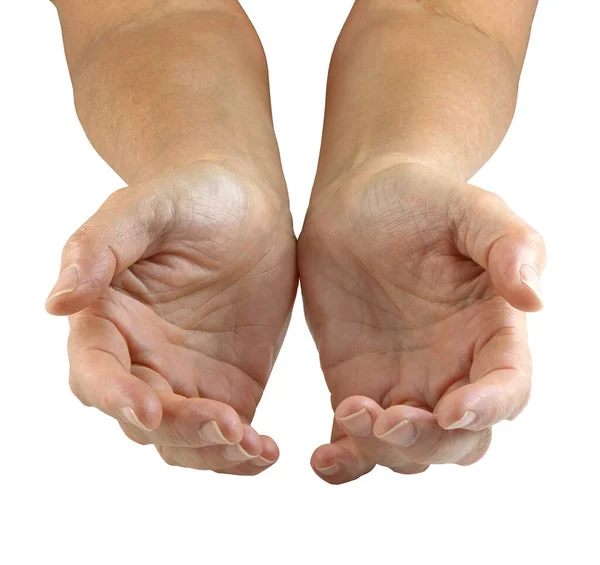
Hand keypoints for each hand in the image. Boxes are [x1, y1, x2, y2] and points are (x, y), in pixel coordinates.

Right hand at [46, 162, 296, 474]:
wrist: (246, 204)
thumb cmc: (189, 197)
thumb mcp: (144, 209)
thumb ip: (99, 247)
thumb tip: (56, 303)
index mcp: (108, 321)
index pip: (96, 373)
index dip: (116, 397)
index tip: (150, 408)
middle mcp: (140, 359)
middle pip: (143, 419)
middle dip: (181, 430)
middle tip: (226, 423)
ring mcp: (185, 378)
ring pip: (183, 439)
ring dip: (212, 451)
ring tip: (253, 444)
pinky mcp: (227, 387)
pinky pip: (226, 434)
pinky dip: (242, 453)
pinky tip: (266, 452)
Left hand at [299, 161, 544, 483]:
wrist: (358, 201)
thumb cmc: (420, 199)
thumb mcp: (470, 208)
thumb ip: (509, 244)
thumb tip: (534, 297)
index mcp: (488, 333)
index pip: (507, 390)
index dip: (486, 409)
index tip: (449, 409)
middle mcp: (451, 368)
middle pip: (459, 441)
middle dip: (428, 443)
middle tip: (388, 419)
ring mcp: (402, 382)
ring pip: (407, 452)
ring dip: (382, 452)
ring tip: (349, 412)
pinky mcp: (356, 383)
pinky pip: (354, 442)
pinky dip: (344, 462)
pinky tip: (322, 457)